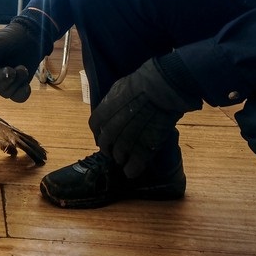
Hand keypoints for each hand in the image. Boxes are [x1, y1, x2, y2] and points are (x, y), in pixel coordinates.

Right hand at [0, 13, 52, 102]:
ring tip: (22, 67)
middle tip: (10, 69)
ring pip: (6, 93)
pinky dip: (23, 92)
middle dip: (2, 80)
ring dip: (16, 81)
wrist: (27, 37)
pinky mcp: (18, 87)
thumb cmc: (7, 38)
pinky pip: (18, 97)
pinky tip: (26, 84)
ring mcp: (5, 84)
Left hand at [89, 59, 201, 178]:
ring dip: (120, 158)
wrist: (160, 87)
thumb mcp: (119, 89)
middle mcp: (112, 127)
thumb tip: (110, 109)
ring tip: (124, 160)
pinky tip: (131, 172)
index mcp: (104, 111)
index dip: (99, 132)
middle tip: (113, 151)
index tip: (103, 135)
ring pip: (118, 155)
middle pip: (105, 143)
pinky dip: (132, 169)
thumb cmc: (141, 83)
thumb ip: (112, 102)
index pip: (95, 126)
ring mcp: (127, 138)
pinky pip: (134, 163)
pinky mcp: (143, 147)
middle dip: (108, 148)